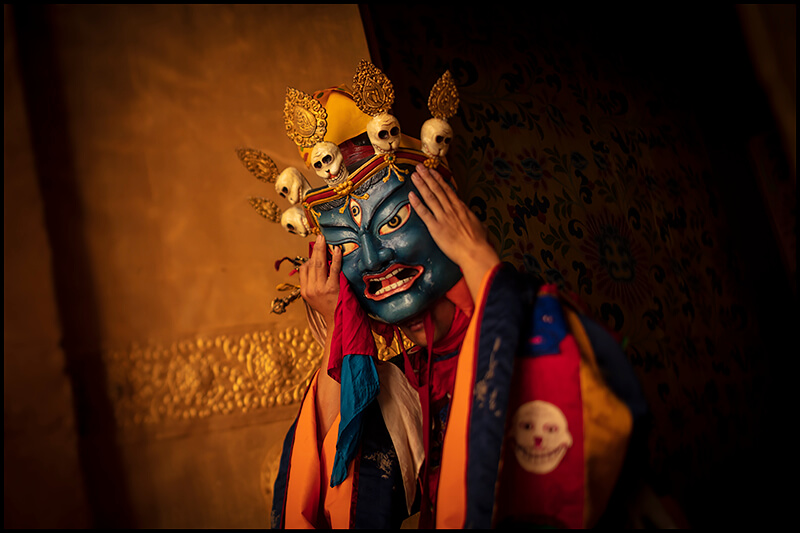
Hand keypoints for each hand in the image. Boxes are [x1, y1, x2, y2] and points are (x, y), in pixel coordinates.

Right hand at [299, 234, 341, 322]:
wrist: (338, 321)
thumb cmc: (329, 308)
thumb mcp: (315, 298)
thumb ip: (312, 283)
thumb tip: (314, 265)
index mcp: (305, 291)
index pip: (303, 270)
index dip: (310, 259)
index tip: (316, 251)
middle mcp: (311, 289)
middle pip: (311, 264)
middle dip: (315, 249)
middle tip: (319, 237)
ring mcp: (321, 289)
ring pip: (319, 264)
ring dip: (322, 250)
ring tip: (324, 240)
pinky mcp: (333, 288)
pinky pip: (333, 269)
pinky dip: (335, 258)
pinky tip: (337, 250)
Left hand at [409, 164, 499, 298]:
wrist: (475, 252)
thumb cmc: (479, 243)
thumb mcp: (480, 227)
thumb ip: (475, 222)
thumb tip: (478, 223)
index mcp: (461, 208)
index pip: (448, 190)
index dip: (439, 180)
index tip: (433, 171)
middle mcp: (451, 209)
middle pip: (437, 189)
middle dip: (428, 177)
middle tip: (420, 167)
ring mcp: (443, 217)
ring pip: (430, 197)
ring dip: (422, 185)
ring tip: (415, 175)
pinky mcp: (436, 228)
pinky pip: (424, 213)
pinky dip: (417, 203)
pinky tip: (411, 195)